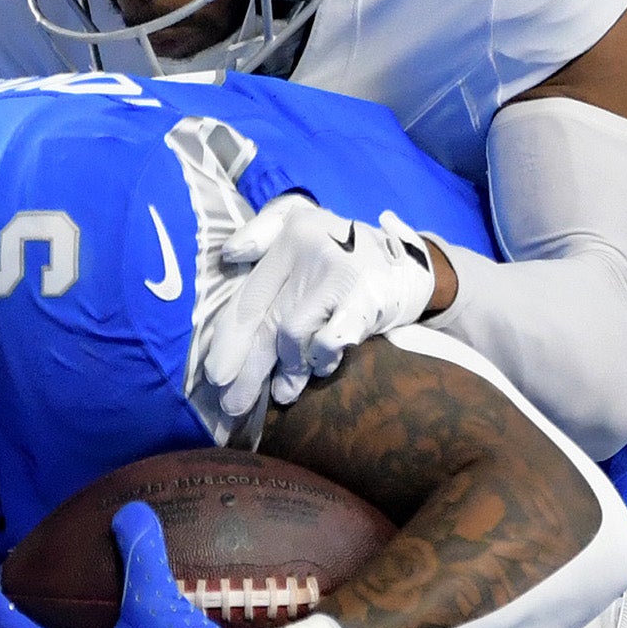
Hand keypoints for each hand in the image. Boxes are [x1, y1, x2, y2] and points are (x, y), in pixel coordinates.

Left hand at [200, 194, 442, 423]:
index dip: (229, 340)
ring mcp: (342, 276)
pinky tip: (319, 370)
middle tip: (233, 404)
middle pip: (268, 323)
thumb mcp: (304, 223)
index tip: (215, 375)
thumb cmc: (345, 251)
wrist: (411, 262)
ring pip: (294, 336)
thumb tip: (228, 255)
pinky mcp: (368, 299)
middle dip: (248, 370)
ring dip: (287, 371)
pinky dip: (321, 360)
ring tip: (282, 392)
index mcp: (292, 235)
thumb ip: (262, 233)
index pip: (250, 297)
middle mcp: (313, 250)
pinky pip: (330, 341)